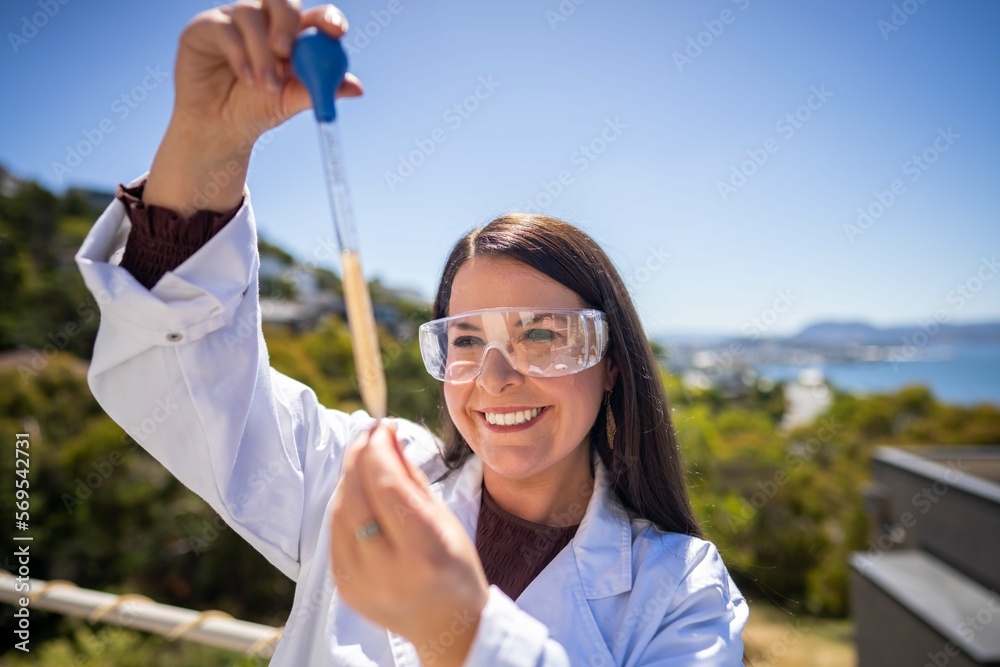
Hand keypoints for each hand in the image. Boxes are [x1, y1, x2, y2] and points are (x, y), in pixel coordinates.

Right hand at [145, 1, 362, 214]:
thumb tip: (357, 88)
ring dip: (261, 52)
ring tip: (267, 85)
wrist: (219, 126)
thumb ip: (318, 90)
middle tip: (287, 51)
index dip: (328, 18)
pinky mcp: (207, 27)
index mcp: (293, 34)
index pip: (315, 16)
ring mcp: (234, 19)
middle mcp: (264, 20)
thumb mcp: (291, 101)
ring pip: (250, 14)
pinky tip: (246, 77)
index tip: (337, 31)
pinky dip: (239, 54)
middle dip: (287, 21)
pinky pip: (224, 27)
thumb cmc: (257, 109)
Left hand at [330, 424, 488, 666]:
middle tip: (367, 435)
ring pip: (339, 515)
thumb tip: (387, 437)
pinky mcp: (345, 589)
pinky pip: (334, 536)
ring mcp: (361, 584)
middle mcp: (388, 571)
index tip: (381, 428)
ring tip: (363, 460)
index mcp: (424, 552)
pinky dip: (343, 508)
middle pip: (356, 498)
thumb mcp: (445, 519)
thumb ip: (411, 478)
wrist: (447, 626)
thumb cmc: (455, 568)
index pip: (386, 487)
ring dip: (347, 480)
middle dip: (358, 458)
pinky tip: (356, 493)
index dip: (378, 451)